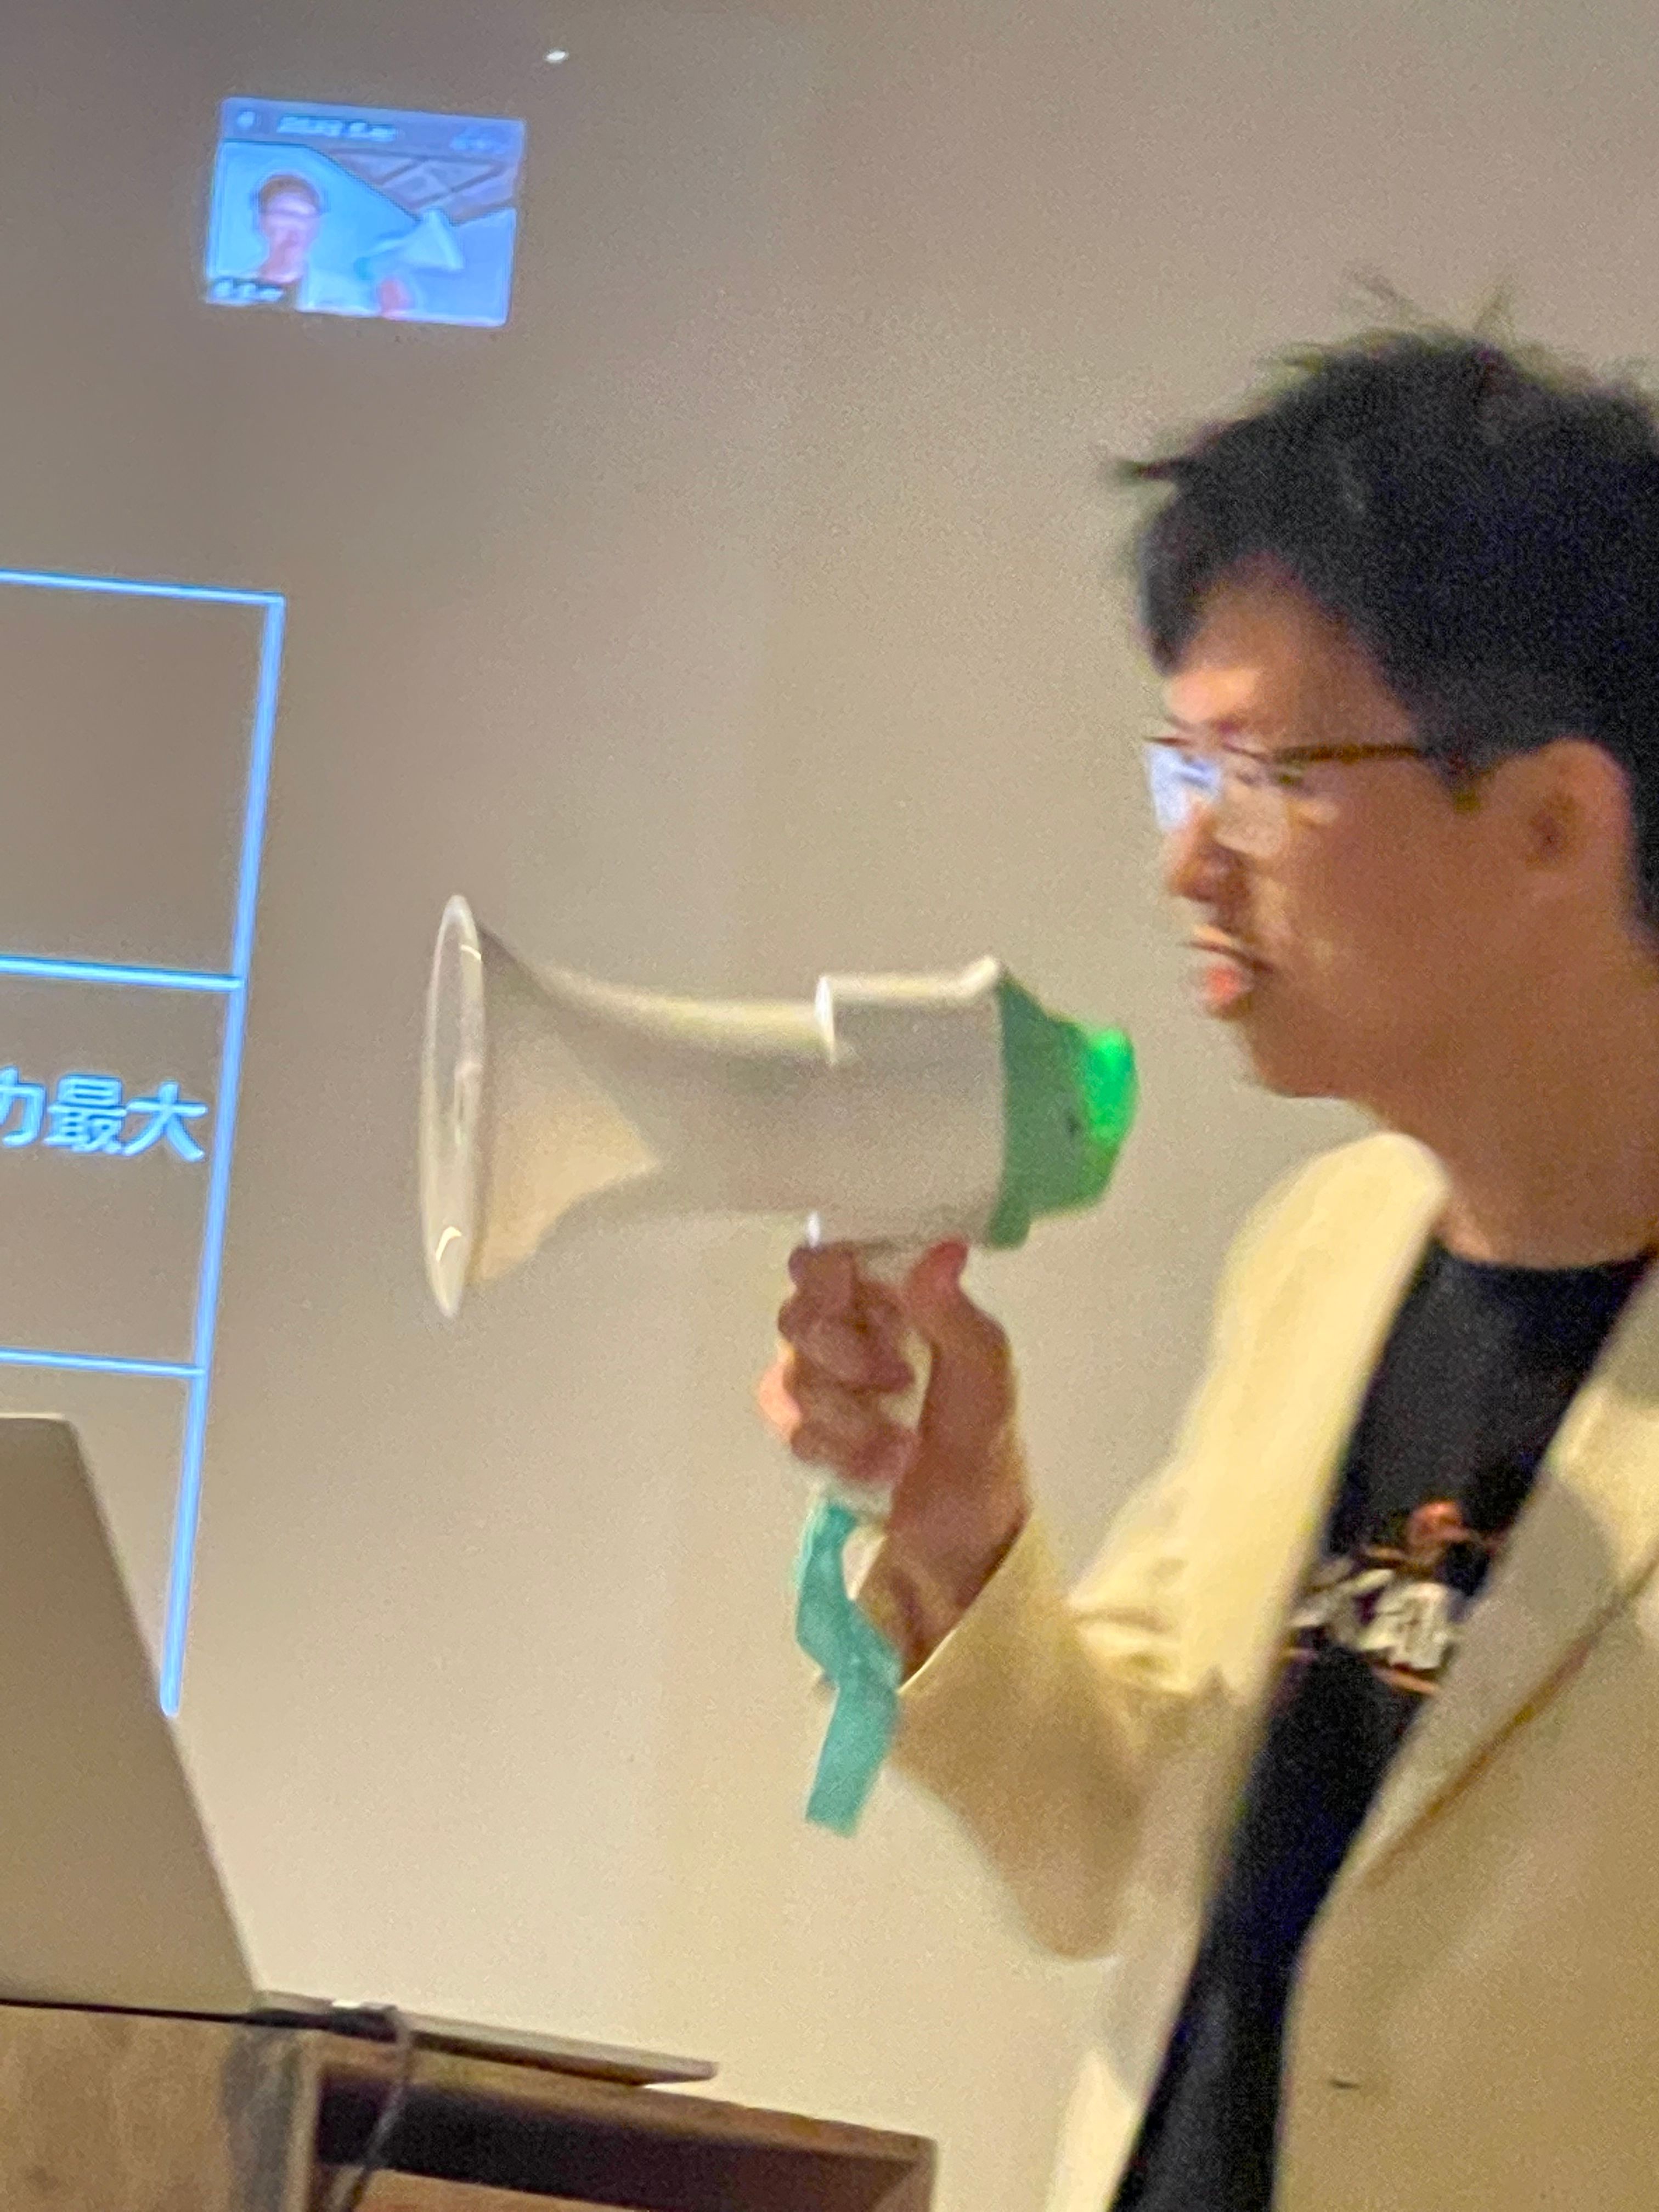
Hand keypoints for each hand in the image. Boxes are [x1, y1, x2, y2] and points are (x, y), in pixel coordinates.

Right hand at [757, 1241, 1029, 1652]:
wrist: (964, 1542)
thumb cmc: (983, 1447)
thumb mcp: (988, 1378)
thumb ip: (956, 1315)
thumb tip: (941, 1251)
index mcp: (893, 1300)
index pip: (828, 1255)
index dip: (826, 1274)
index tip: (852, 1298)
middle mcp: (848, 1332)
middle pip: (798, 1314)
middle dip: (845, 1358)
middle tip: (898, 1384)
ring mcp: (820, 1384)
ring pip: (790, 1377)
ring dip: (850, 1420)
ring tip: (900, 1449)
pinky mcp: (806, 1435)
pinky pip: (789, 1429)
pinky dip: (835, 1454)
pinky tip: (874, 1471)